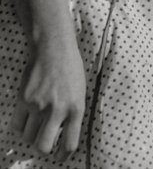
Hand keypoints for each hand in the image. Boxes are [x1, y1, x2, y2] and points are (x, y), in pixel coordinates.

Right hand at [12, 38, 84, 160]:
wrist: (54, 50)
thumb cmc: (71, 70)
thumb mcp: (80, 93)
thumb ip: (72, 113)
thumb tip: (62, 134)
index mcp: (76, 109)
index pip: (70, 143)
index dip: (64, 155)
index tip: (61, 157)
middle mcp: (57, 110)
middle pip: (43, 146)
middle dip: (43, 149)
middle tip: (44, 144)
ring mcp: (38, 106)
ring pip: (28, 137)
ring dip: (32, 136)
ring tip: (37, 126)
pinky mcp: (23, 101)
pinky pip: (17, 126)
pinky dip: (21, 126)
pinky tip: (27, 119)